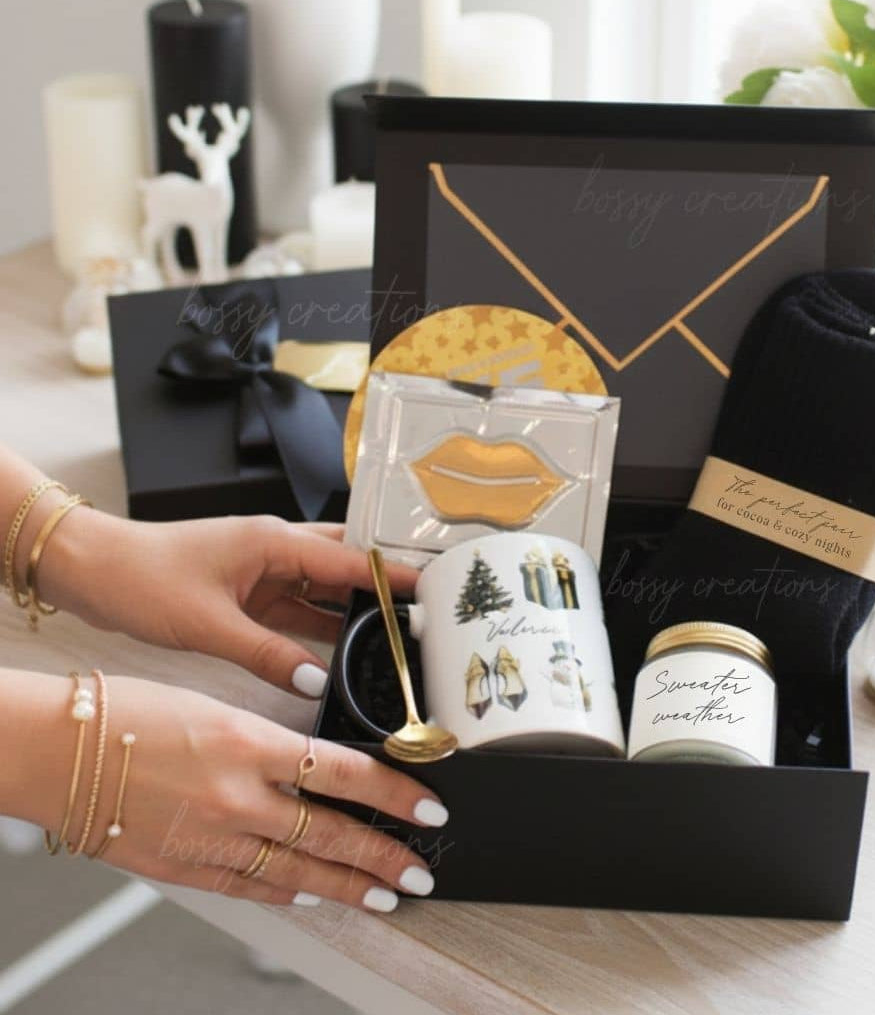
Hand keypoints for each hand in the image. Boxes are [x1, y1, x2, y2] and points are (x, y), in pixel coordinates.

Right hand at [14, 672, 447, 910]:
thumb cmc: (128, 712)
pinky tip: (313, 895)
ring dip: (347, 885)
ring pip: (298, 869)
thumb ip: (270, 742)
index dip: (395, 793)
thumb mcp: (218, 705)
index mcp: (249, 741)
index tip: (428, 804)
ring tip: (385, 895)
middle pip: (330, 832)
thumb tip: (319, 765)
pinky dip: (286, 892)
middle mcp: (236, 795)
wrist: (55, 749)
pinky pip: (248, 886)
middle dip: (384, 855)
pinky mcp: (182, 866)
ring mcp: (210, 837)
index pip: (345, 773)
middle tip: (421, 869)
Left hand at [36, 507, 416, 696]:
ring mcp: (262, 569)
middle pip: (345, 566)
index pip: (350, 559)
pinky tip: (335, 650)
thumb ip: (268, 655)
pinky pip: (296, 608)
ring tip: (388, 637)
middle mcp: (275, 549)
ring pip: (321, 588)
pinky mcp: (247, 590)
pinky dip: (316, 627)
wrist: (92, 569)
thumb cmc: (142, 578)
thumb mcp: (210, 625)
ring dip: (349, 609)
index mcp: (273, 542)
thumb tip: (316, 682)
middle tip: (417, 613)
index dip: (393, 577)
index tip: (432, 588)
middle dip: (381, 588)